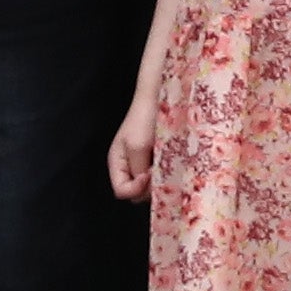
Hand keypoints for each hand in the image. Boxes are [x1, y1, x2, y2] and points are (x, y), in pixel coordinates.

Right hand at [106, 81, 159, 198]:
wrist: (160, 97)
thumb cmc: (144, 118)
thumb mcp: (137, 147)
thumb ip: (138, 170)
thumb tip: (146, 188)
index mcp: (117, 163)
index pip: (121, 191)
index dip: (135, 188)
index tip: (148, 174)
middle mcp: (129, 166)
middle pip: (137, 193)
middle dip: (149, 186)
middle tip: (161, 171)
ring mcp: (143, 163)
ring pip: (150, 186)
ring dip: (160, 180)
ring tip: (168, 165)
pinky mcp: (157, 158)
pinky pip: (161, 175)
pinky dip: (167, 173)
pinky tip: (174, 163)